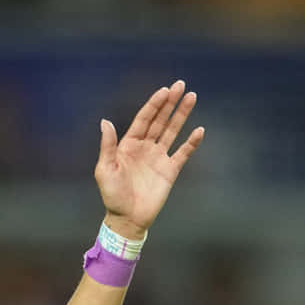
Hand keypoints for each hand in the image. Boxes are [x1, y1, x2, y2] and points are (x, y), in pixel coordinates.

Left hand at [96, 81, 204, 236]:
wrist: (127, 219)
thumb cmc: (112, 195)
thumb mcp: (105, 169)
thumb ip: (108, 145)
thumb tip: (105, 121)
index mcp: (129, 144)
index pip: (144, 119)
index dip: (154, 104)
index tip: (165, 90)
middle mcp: (145, 147)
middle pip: (160, 120)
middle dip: (170, 103)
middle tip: (181, 85)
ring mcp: (159, 158)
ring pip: (173, 131)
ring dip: (182, 115)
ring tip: (192, 98)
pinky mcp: (170, 171)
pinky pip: (183, 153)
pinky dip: (191, 143)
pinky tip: (199, 130)